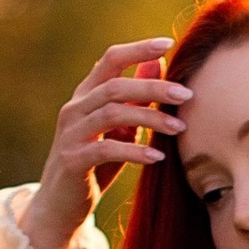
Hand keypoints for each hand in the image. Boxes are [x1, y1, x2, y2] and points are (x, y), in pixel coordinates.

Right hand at [20, 39, 187, 248]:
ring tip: (179, 128)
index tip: (168, 42)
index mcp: (85, 95)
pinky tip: (157, 157)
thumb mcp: (118, 127)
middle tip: (187, 95)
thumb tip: (159, 62)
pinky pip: (107, 150)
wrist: (61, 206)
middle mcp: (75, 109)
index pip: (111, 59)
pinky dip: (135, 151)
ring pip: (112, 113)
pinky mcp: (72, 160)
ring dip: (150, 118)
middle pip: (115, 85)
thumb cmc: (95, 164)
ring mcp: (70, 134)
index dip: (138, 49)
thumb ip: (135, 96)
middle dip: (154, 88)